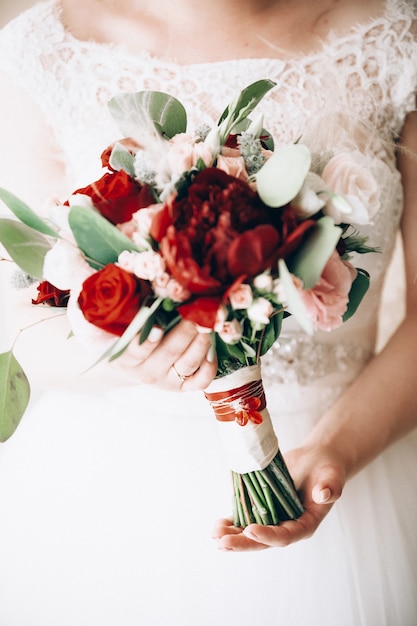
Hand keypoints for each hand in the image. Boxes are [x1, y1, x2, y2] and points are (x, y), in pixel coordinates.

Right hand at [117, 319, 217, 390]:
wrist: (134, 362)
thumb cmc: (131, 334)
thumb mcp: (127, 323)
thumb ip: (137, 309)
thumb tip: (160, 286)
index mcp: (127, 358)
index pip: (136, 351)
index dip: (147, 341)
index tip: (157, 327)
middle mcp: (147, 372)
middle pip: (169, 353)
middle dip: (185, 332)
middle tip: (196, 315)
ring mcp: (167, 381)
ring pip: (188, 364)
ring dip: (201, 343)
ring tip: (209, 326)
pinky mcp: (184, 386)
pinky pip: (200, 381)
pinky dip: (209, 366)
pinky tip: (212, 348)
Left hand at [212, 444, 345, 549]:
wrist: (316, 461)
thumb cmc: (327, 469)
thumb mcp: (332, 476)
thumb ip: (330, 488)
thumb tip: (324, 494)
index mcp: (305, 524)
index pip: (285, 536)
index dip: (268, 535)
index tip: (250, 530)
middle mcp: (287, 526)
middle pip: (263, 541)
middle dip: (242, 542)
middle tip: (222, 542)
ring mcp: (274, 518)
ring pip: (251, 532)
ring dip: (233, 535)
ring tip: (214, 534)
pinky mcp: (264, 508)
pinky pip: (246, 518)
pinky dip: (232, 522)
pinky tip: (218, 525)